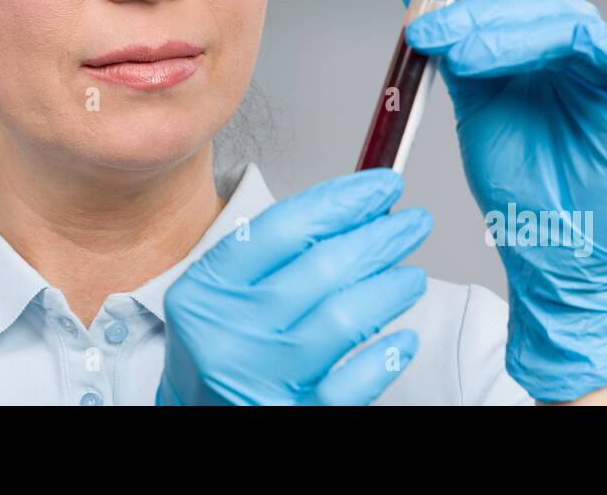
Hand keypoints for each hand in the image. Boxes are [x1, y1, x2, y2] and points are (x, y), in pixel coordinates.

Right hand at [156, 168, 430, 404]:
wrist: (194, 419)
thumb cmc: (218, 351)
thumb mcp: (219, 296)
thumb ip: (271, 258)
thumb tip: (355, 214)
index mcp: (207, 292)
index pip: (283, 229)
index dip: (341, 201)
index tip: (380, 186)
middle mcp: (229, 334)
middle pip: (320, 268)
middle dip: (378, 237)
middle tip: (411, 223)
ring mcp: (260, 378)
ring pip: (343, 320)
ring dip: (388, 290)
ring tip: (412, 277)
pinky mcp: (292, 417)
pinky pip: (350, 385)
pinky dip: (383, 358)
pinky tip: (403, 340)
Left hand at [398, 0, 606, 401]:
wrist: (546, 249)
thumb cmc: (518, 181)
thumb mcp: (476, 103)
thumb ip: (458, 51)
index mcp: (549, 46)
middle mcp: (587, 50)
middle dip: (480, 6)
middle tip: (428, 22)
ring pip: (571, 21)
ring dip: (506, 29)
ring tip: (453, 50)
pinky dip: (580, 41)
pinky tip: (529, 50)